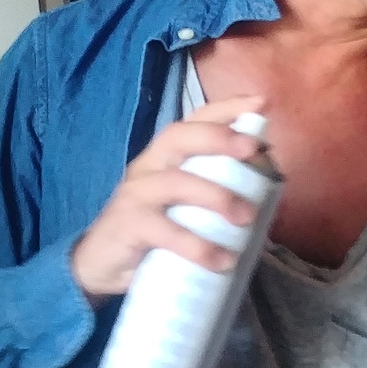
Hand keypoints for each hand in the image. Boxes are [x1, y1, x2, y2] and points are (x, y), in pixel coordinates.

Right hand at [71, 95, 267, 300]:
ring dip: (217, 196)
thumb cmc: (152, 234)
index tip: (260, 102)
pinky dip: (197, 246)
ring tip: (247, 218)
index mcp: (166, 158)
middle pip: (179, 136)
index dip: (225, 109)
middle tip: (253, 148)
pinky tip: (222, 260)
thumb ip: (213, 198)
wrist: (101, 264)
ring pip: (176, 182)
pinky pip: (165, 232)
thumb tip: (265, 198)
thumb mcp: (184, 209)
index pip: (193, 122)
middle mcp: (149, 166)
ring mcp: (136, 194)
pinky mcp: (129, 225)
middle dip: (218, 137)